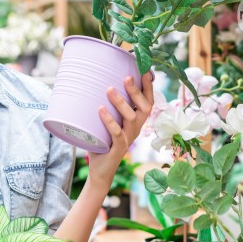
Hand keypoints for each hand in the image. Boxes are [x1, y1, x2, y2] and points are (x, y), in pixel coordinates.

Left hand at [87, 72, 153, 190]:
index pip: (148, 102)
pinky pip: (116, 134)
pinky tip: (101, 109)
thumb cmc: (104, 142)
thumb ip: (107, 105)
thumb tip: (94, 80)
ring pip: (131, 118)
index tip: (145, 71)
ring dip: (121, 103)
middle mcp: (136, 129)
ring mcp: (128, 139)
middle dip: (136, 92)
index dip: (148, 88)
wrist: (100, 169)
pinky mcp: (117, 149)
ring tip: (109, 89)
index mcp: (136, 122)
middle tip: (126, 77)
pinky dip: (109, 121)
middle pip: (144, 108)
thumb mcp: (108, 122)